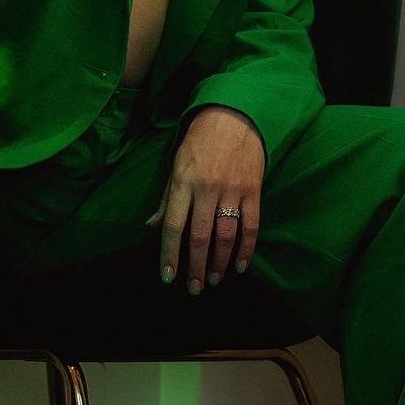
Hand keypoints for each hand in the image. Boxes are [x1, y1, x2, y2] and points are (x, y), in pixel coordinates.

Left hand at [145, 105, 262, 291]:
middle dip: (195, 266)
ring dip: (220, 262)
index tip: (168, 277)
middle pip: (199, 236)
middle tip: (194, 288)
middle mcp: (206, 188)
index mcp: (182, 183)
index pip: (173, 226)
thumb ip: (166, 199)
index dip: (170, 255)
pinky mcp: (252, 190)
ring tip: (215, 279)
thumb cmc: (199, 142)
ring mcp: (231, 190)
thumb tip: (152, 226)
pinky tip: (241, 265)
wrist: (234, 116)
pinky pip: (251, 225)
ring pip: (226, 235)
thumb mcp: (176, 166)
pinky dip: (247, 249)